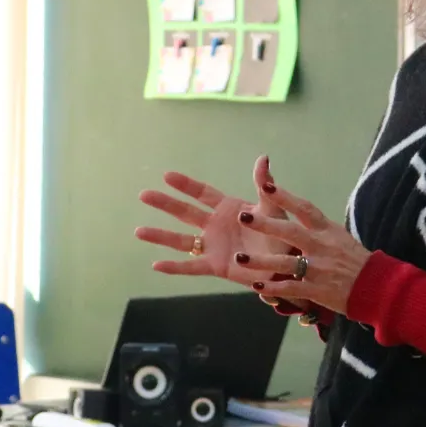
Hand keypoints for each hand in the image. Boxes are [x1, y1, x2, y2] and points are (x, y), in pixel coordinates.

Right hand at [134, 157, 292, 277]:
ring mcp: (213, 246)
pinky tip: (156, 265)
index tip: (167, 175)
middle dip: (165, 204)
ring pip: (181, 240)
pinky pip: (191, 267)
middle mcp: (215, 226)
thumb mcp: (273, 206)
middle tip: (143, 195)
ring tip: (138, 231)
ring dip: (160, 236)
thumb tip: (263, 158)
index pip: (202, 193)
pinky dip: (174, 267)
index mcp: (228, 209)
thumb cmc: (281, 232)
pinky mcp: (216, 266)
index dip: (185, 185)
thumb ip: (264, 185)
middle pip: (185, 212)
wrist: (287, 260)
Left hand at [229, 180, 372, 314]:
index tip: (267, 186)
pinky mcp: (317, 290)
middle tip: (243, 217)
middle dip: (265, 225)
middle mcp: (322, 246)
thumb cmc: (356, 260)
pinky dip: (273, 288)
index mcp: (327, 230)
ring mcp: (319, 269)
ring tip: (240, 259)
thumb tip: (301, 214)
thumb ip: (319, 228)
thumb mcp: (340, 237)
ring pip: (285, 263)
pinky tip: (257, 286)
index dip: (285, 197)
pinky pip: (291, 289)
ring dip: (261, 262)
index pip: (304, 209)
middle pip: (290, 232)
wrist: (376, 286)